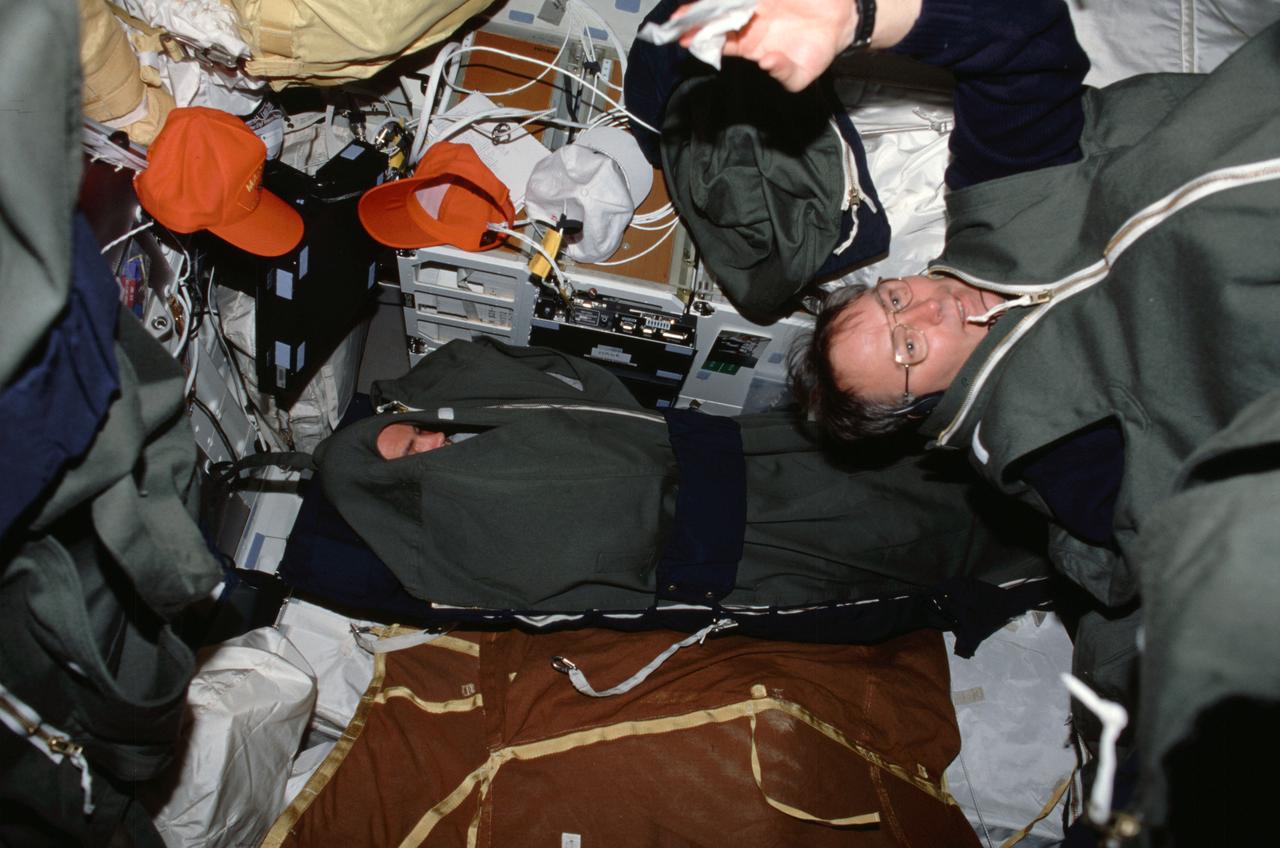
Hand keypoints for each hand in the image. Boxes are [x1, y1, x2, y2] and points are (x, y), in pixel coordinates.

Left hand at [679, 0, 858, 91]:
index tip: (684, 40)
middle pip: (717, 17)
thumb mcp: (802, 75)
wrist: (841, 22)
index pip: (720, 42)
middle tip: (677, 18)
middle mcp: (749, 22)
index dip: (702, 40)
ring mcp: (758, 2)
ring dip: (710, 0)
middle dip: (696, 17)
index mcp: (750, 45)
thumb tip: (766, 63)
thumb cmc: (817, 52)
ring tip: (689, 5)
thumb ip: (784, 74)